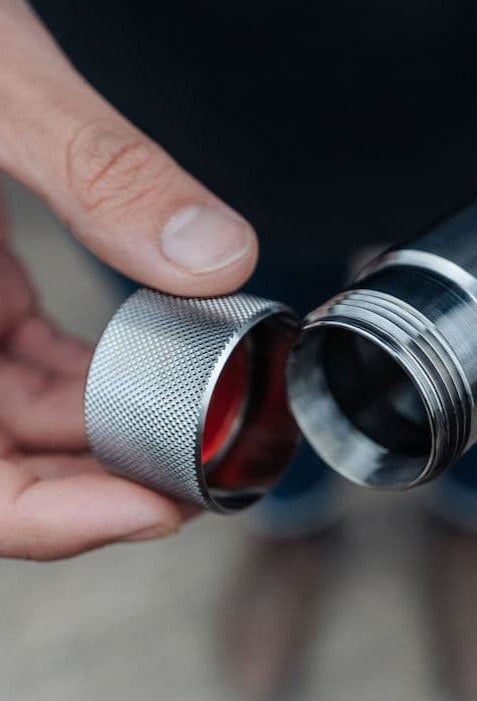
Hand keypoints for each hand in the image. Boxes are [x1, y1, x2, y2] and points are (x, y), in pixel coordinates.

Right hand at [0, 1, 258, 558]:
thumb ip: (96, 168)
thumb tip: (217, 257)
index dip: (55, 518)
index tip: (158, 511)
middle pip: (8, 464)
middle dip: (114, 479)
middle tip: (217, 474)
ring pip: (28, 419)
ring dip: (119, 430)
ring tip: (211, 426)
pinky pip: (33, 367)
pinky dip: (100, 378)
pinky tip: (165, 369)